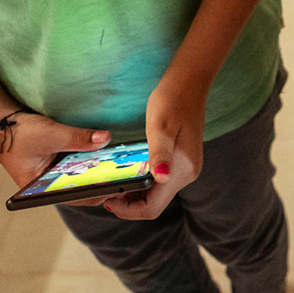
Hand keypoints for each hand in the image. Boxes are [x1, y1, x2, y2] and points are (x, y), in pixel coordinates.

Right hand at [0, 113, 112, 203]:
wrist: (0, 126)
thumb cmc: (20, 135)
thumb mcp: (51, 135)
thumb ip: (78, 138)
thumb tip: (106, 138)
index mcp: (45, 191)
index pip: (79, 197)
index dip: (101, 191)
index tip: (121, 182)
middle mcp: (53, 188)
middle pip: (85, 189)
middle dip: (105, 181)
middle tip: (127, 171)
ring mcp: (57, 177)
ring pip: (84, 179)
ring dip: (100, 171)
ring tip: (122, 163)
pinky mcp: (61, 166)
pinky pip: (81, 167)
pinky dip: (93, 162)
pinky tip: (107, 153)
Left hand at [101, 81, 205, 220]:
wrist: (189, 81)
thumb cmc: (172, 100)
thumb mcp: (160, 127)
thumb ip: (159, 153)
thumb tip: (162, 177)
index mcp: (182, 170)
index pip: (152, 207)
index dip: (128, 210)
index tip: (107, 199)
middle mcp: (186, 174)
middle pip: (153, 204)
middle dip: (128, 204)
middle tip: (104, 191)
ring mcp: (185, 168)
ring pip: (156, 194)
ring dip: (134, 194)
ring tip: (113, 182)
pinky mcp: (181, 161)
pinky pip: (159, 182)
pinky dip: (142, 183)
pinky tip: (128, 172)